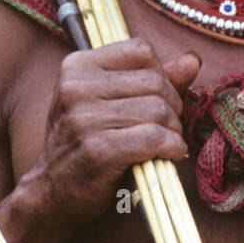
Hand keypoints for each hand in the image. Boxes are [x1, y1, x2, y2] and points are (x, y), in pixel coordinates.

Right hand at [21, 38, 201, 228]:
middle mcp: (76, 87)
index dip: (160, 74)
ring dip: (173, 130)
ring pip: (158, 109)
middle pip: (154, 81)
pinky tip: (168, 154)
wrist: (51, 192)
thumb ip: (150, 78)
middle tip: (167, 127)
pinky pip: (154, 138)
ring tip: (166, 143)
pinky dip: (172, 147)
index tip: (158, 98)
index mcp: (77, 66)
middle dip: (172, 106)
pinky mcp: (98, 150)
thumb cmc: (83, 143)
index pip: (140, 50)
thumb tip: (192, 59)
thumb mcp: (107, 102)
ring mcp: (84, 119)